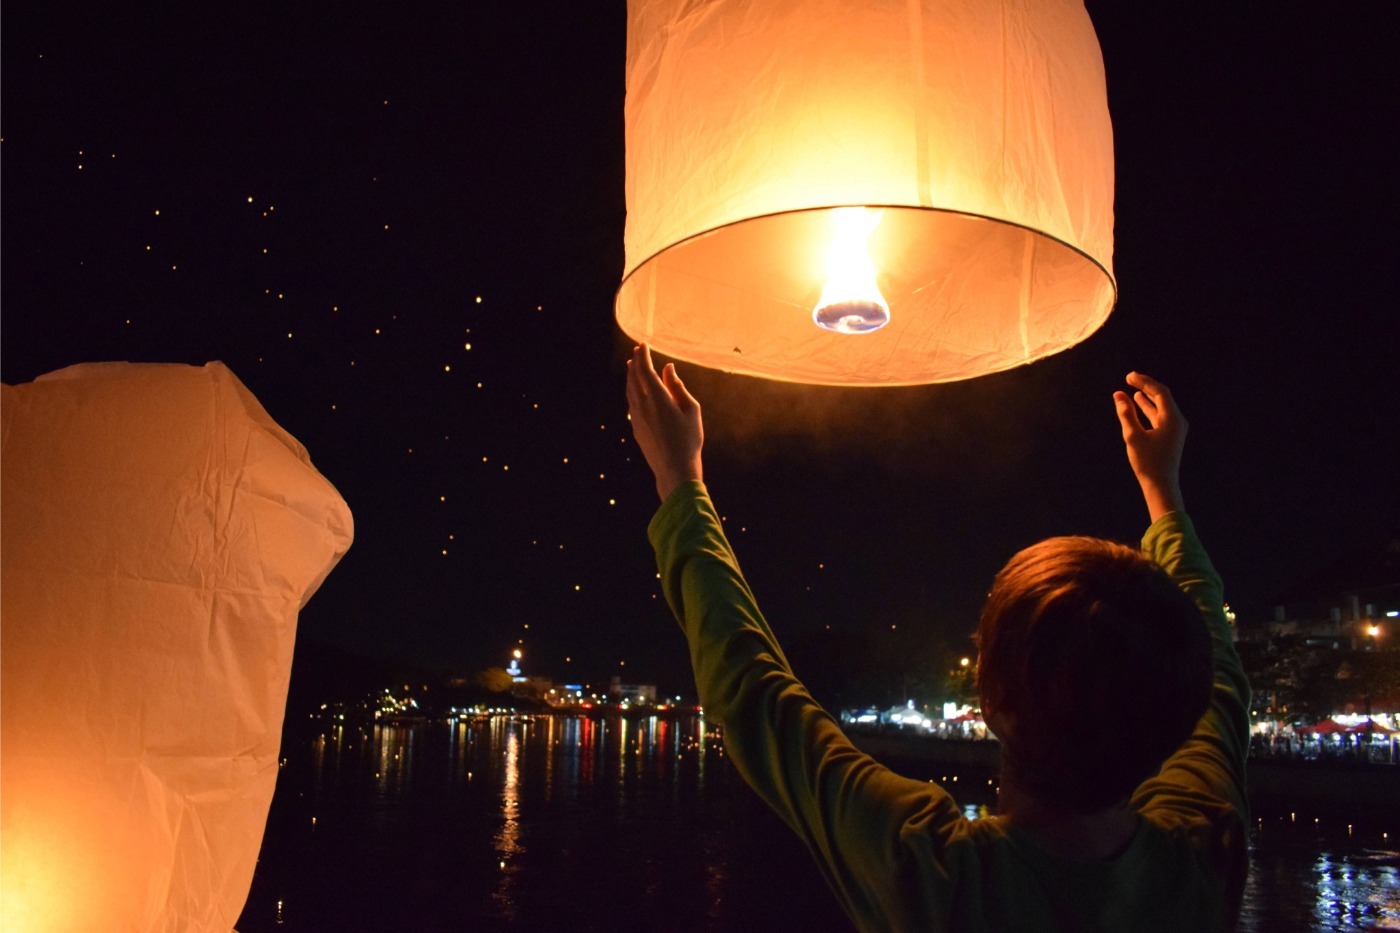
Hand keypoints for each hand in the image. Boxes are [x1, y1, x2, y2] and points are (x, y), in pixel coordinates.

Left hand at [626, 344, 703, 501]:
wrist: (675, 469)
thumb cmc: (689, 439)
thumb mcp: (690, 409)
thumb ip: (677, 386)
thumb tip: (668, 369)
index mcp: (657, 398)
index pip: (645, 370)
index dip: (643, 355)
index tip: (643, 344)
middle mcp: (642, 405)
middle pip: (634, 378)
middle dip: (636, 362)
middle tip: (637, 351)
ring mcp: (636, 418)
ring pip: (630, 391)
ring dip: (631, 376)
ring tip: (633, 366)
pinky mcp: (636, 428)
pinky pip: (631, 403)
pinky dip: (632, 390)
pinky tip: (636, 391)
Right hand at [1113, 372, 1186, 521]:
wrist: (1161, 485)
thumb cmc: (1147, 462)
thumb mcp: (1133, 436)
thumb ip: (1126, 413)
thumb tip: (1118, 395)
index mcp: (1172, 418)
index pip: (1160, 392)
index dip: (1144, 381)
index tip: (1129, 376)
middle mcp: (1177, 421)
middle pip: (1162, 397)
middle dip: (1146, 387)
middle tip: (1130, 379)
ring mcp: (1175, 429)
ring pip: (1161, 407)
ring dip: (1147, 398)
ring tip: (1134, 391)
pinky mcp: (1171, 436)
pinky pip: (1160, 416)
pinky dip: (1149, 409)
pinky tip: (1139, 406)